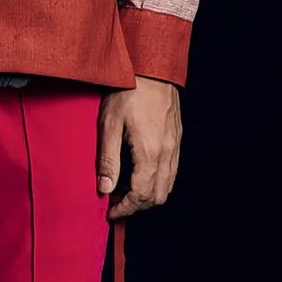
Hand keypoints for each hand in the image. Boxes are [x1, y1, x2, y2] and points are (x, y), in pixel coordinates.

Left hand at [97, 79, 180, 219]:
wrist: (152, 69)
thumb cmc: (127, 92)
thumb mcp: (109, 124)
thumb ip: (107, 159)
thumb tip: (104, 189)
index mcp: (149, 152)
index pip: (141, 194)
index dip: (125, 209)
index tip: (110, 212)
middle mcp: (167, 153)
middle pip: (157, 196)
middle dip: (137, 206)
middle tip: (116, 203)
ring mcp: (175, 147)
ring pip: (167, 186)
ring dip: (148, 195)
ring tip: (125, 190)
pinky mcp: (177, 140)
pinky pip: (171, 172)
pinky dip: (157, 182)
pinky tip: (139, 174)